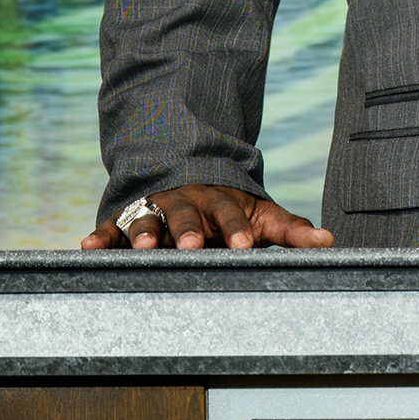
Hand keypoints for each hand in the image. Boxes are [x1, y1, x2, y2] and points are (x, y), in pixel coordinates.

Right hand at [81, 184, 334, 251]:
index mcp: (225, 202)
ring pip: (151, 216)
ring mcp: (158, 206)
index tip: (244, 246)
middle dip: (192, 229)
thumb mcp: (263, 214)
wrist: (188, 171)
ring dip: (147, 229)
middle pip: (191, 213)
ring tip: (145, 245)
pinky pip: (113, 225)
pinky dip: (101, 236)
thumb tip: (331, 240)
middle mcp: (190, 201)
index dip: (239, 229)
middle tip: (193, 246)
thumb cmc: (232, 209)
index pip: (236, 215)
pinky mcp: (129, 216)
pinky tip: (87, 248)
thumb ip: (291, 230)